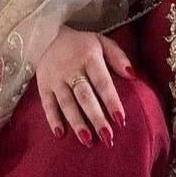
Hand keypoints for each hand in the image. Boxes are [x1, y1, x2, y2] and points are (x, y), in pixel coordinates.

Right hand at [35, 25, 132, 147]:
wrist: (46, 35)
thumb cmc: (81, 44)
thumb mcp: (102, 42)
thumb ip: (118, 56)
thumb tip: (133, 75)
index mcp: (89, 57)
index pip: (102, 82)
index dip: (111, 101)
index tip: (121, 119)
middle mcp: (71, 69)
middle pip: (85, 97)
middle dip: (96, 117)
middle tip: (107, 137)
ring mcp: (55, 79)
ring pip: (67, 103)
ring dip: (77, 123)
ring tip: (87, 141)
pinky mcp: (43, 86)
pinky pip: (47, 104)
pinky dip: (53, 119)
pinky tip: (60, 134)